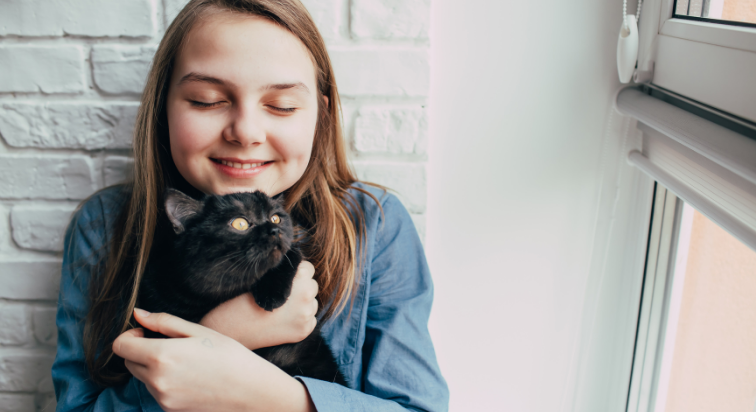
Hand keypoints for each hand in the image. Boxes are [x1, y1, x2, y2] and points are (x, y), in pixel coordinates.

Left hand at [113, 309, 315, 411]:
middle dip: (140, 351)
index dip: (129, 335)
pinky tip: (189, 376)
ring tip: (184, 361)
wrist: (252, 390)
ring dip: (152, 367)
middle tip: (167, 343)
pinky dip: (164, 382)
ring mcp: (163, 398)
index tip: (145, 332)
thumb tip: (138, 314)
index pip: (120, 346)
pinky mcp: (170, 410)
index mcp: (162, 356)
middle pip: (129, 363)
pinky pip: (156, 392)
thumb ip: (163, 322)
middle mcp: (157, 381)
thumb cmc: (230, 355)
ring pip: (142, 378)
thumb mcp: (198, 331)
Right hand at [199, 260, 318, 349]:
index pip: (308, 267)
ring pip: (312, 303)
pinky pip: (310, 319)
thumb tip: (295, 266)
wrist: (230, 329)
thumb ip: (282, 271)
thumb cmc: (241, 297)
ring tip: (281, 307)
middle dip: (301, 286)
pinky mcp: (304, 331)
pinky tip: (282, 319)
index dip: (296, 271)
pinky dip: (300, 318)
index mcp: (299, 277)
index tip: (283, 278)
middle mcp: (306, 296)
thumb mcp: (262, 276)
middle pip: (312, 285)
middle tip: (281, 293)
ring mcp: (306, 316)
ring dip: (302, 303)